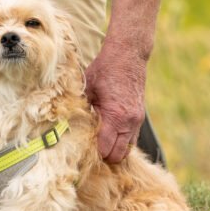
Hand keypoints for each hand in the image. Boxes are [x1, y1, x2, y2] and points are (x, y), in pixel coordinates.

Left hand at [84, 45, 147, 163]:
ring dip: (115, 149)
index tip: (83, 148)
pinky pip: (132, 139)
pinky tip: (109, 133)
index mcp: (115, 116)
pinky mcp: (140, 117)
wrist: (129, 54)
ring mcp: (137, 121)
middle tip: (91, 148)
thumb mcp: (88, 86)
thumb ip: (82, 107)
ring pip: (127, 150)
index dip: (94, 152)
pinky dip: (121, 141)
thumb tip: (69, 124)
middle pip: (118, 156)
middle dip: (105, 155)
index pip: (106, 149)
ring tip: (100, 142)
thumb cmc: (106, 68)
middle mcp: (129, 122)